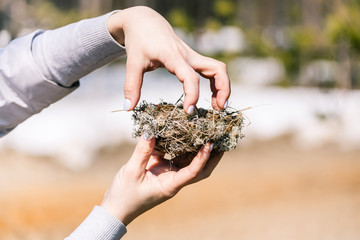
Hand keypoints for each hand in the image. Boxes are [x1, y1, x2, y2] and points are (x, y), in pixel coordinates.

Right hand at [100, 134, 222, 224]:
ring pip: (188, 161)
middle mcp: (174, 180)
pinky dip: (177, 145)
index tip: (210, 144)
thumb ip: (142, 151)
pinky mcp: (161, 170)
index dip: (203, 158)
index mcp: (171, 185)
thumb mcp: (132, 172)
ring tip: (205, 131)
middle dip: (211, 156)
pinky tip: (179, 132)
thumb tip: (151, 130)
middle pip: (199, 169)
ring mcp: (168, 175)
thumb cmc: (124, 195)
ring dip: (197, 149)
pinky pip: (173, 156)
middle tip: (220, 139)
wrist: (116, 208)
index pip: (193, 172)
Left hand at [107, 6, 230, 112]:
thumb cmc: (139, 40)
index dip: (192, 94)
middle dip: (223, 89)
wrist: (145, 21)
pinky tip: (211, 97)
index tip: (188, 111)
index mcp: (173, 56)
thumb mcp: (133, 62)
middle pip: (217, 68)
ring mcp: (193, 56)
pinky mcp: (193, 58)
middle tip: (219, 109)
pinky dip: (216, 83)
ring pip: (218, 68)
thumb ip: (132, 86)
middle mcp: (188, 56)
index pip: (190, 76)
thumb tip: (128, 108)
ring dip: (223, 87)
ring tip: (218, 107)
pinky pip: (212, 70)